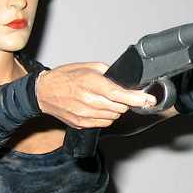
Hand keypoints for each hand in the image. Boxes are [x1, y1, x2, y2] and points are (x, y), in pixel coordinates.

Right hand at [35, 62, 156, 127]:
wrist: (43, 93)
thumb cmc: (64, 78)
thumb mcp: (87, 67)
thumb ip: (107, 73)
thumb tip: (123, 80)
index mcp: (90, 83)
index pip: (119, 94)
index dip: (137, 98)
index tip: (149, 100)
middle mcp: (88, 101)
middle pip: (120, 107)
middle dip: (123, 102)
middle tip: (115, 94)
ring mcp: (85, 115)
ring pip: (114, 116)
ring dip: (115, 109)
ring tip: (103, 100)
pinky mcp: (82, 124)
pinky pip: (104, 123)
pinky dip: (106, 116)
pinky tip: (97, 108)